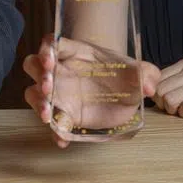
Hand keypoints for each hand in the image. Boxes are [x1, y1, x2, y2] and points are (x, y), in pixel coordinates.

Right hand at [23, 36, 158, 146]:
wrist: (123, 96)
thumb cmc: (124, 76)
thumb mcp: (139, 72)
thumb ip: (147, 73)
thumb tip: (149, 86)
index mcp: (75, 53)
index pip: (52, 43)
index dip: (46, 50)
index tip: (50, 60)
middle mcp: (61, 71)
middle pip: (34, 65)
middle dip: (38, 75)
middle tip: (48, 88)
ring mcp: (59, 93)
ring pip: (33, 93)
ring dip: (37, 104)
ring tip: (48, 115)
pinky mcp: (63, 114)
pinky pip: (52, 123)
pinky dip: (55, 131)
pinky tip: (63, 139)